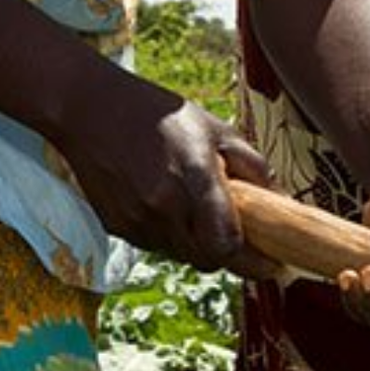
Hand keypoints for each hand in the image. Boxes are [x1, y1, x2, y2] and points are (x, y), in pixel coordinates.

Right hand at [69, 82, 276, 272]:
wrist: (89, 108)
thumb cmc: (159, 115)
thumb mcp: (215, 129)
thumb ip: (253, 167)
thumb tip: (280, 203)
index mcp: (194, 178)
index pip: (229, 246)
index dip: (254, 261)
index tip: (272, 262)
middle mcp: (164, 206)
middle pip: (209, 260)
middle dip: (228, 254)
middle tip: (240, 237)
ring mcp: (137, 220)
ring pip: (182, 256)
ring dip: (197, 244)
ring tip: (196, 209)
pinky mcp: (117, 227)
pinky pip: (156, 246)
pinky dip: (169, 235)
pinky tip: (166, 204)